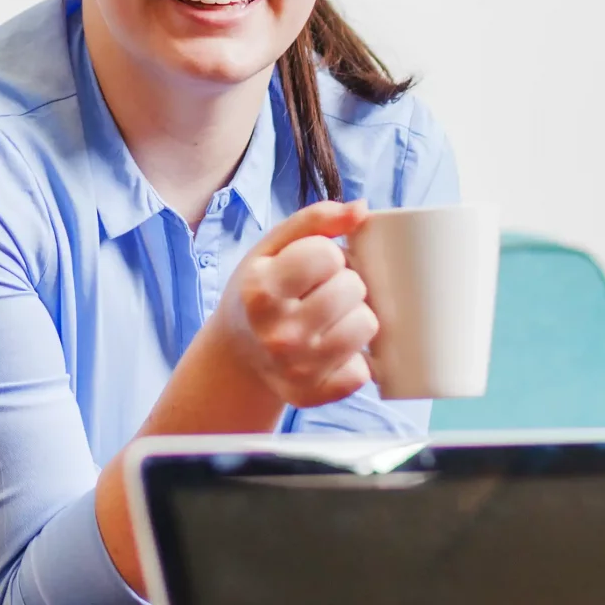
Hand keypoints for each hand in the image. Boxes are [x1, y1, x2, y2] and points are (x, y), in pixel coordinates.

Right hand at [209, 200, 376, 407]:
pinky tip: (331, 352)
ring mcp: (296, 369)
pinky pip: (363, 370)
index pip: (329, 254)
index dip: (328, 255)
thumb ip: (314, 220)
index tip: (311, 266)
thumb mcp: (272, 249)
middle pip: (354, 288)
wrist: (237, 356)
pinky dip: (355, 359)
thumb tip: (362, 209)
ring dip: (357, 317)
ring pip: (367, 325)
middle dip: (346, 283)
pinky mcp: (313, 396)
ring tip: (331, 319)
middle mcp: (277, 333)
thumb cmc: (260, 292)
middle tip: (322, 293)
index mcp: (261, 291)